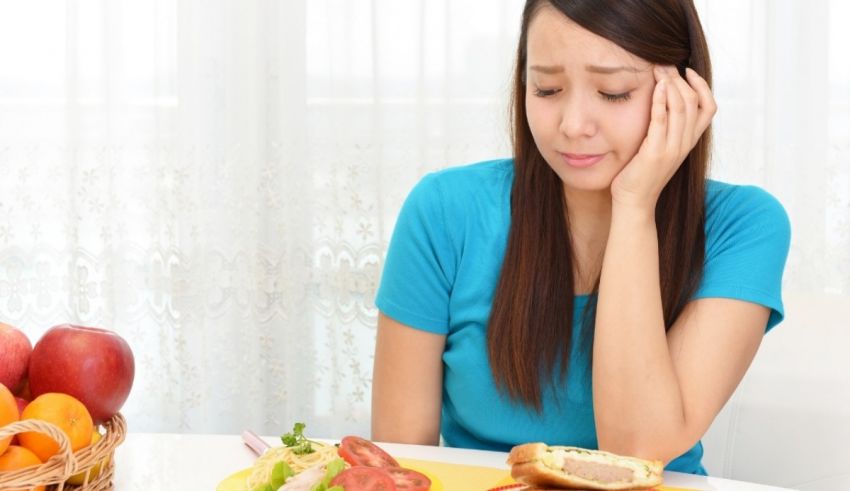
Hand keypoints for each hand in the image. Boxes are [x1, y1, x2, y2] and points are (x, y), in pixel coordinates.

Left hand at [610, 65, 715, 209]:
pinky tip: (657, 86)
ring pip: (681, 108)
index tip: (688, 70)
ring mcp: (672, 149)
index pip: (709, 108)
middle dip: (680, 79)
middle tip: (665, 64)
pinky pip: (661, 120)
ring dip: (671, 84)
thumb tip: (664, 102)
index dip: (702, 86)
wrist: (633, 201)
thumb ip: (667, 128)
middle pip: (694, 102)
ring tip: (659, 68)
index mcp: (689, 142)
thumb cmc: (642, 173)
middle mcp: (685, 144)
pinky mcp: (655, 152)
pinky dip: (661, 100)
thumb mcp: (661, 148)